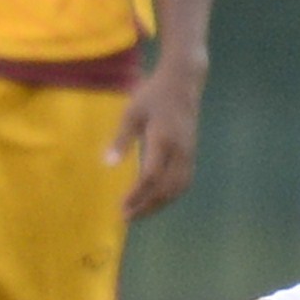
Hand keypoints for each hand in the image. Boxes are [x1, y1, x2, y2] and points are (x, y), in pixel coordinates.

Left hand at [109, 60, 204, 218]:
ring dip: (158, 204)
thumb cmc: (153, 95)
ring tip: (139, 213)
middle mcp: (180, 151)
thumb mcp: (131, 112)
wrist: (183, 83)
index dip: (137, 195)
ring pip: (177, 189)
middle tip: (126, 217)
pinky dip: (170, 196)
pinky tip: (156, 200)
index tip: (121, 206)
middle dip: (146, 206)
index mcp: (163, 140)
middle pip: (166, 189)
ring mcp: (189, 154)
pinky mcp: (191, 154)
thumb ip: (121, 139)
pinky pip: (184, 182)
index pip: (151, 177)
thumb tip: (108, 165)